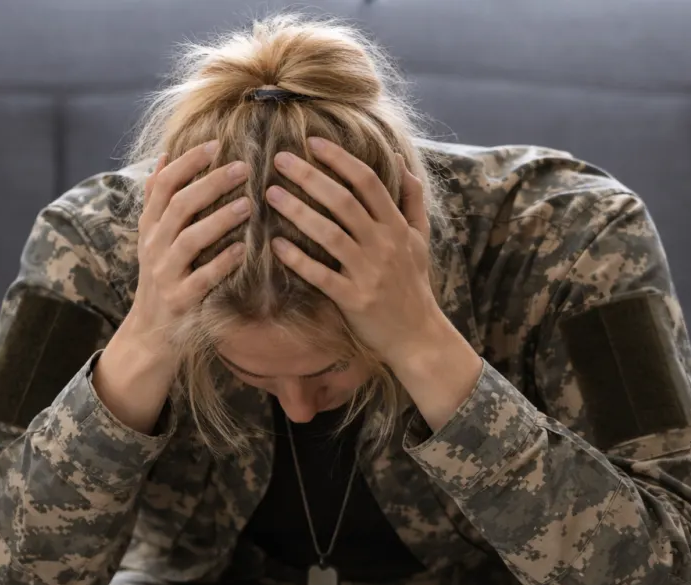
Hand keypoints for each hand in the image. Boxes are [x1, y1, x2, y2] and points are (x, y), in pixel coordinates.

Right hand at [126, 139, 250, 354]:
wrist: (149, 330)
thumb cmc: (160, 275)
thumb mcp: (152, 236)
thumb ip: (157, 198)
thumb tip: (164, 156)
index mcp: (150, 226)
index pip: (165, 185)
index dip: (188, 163)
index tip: (216, 144)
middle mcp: (154, 246)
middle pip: (179, 206)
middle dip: (211, 184)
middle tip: (243, 168)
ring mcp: (165, 274)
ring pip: (189, 240)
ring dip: (219, 220)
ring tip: (248, 205)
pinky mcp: (179, 300)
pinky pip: (201, 279)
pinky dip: (222, 263)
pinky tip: (243, 249)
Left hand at [264, 137, 444, 366]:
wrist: (417, 334)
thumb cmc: (413, 283)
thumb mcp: (420, 239)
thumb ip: (411, 200)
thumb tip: (400, 162)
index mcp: (396, 226)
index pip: (368, 182)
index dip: (340, 159)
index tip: (313, 142)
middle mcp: (383, 244)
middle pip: (343, 201)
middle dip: (310, 177)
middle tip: (280, 159)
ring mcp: (368, 272)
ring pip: (329, 234)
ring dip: (297, 212)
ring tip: (270, 194)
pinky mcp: (353, 298)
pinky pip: (321, 275)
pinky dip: (298, 260)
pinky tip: (275, 246)